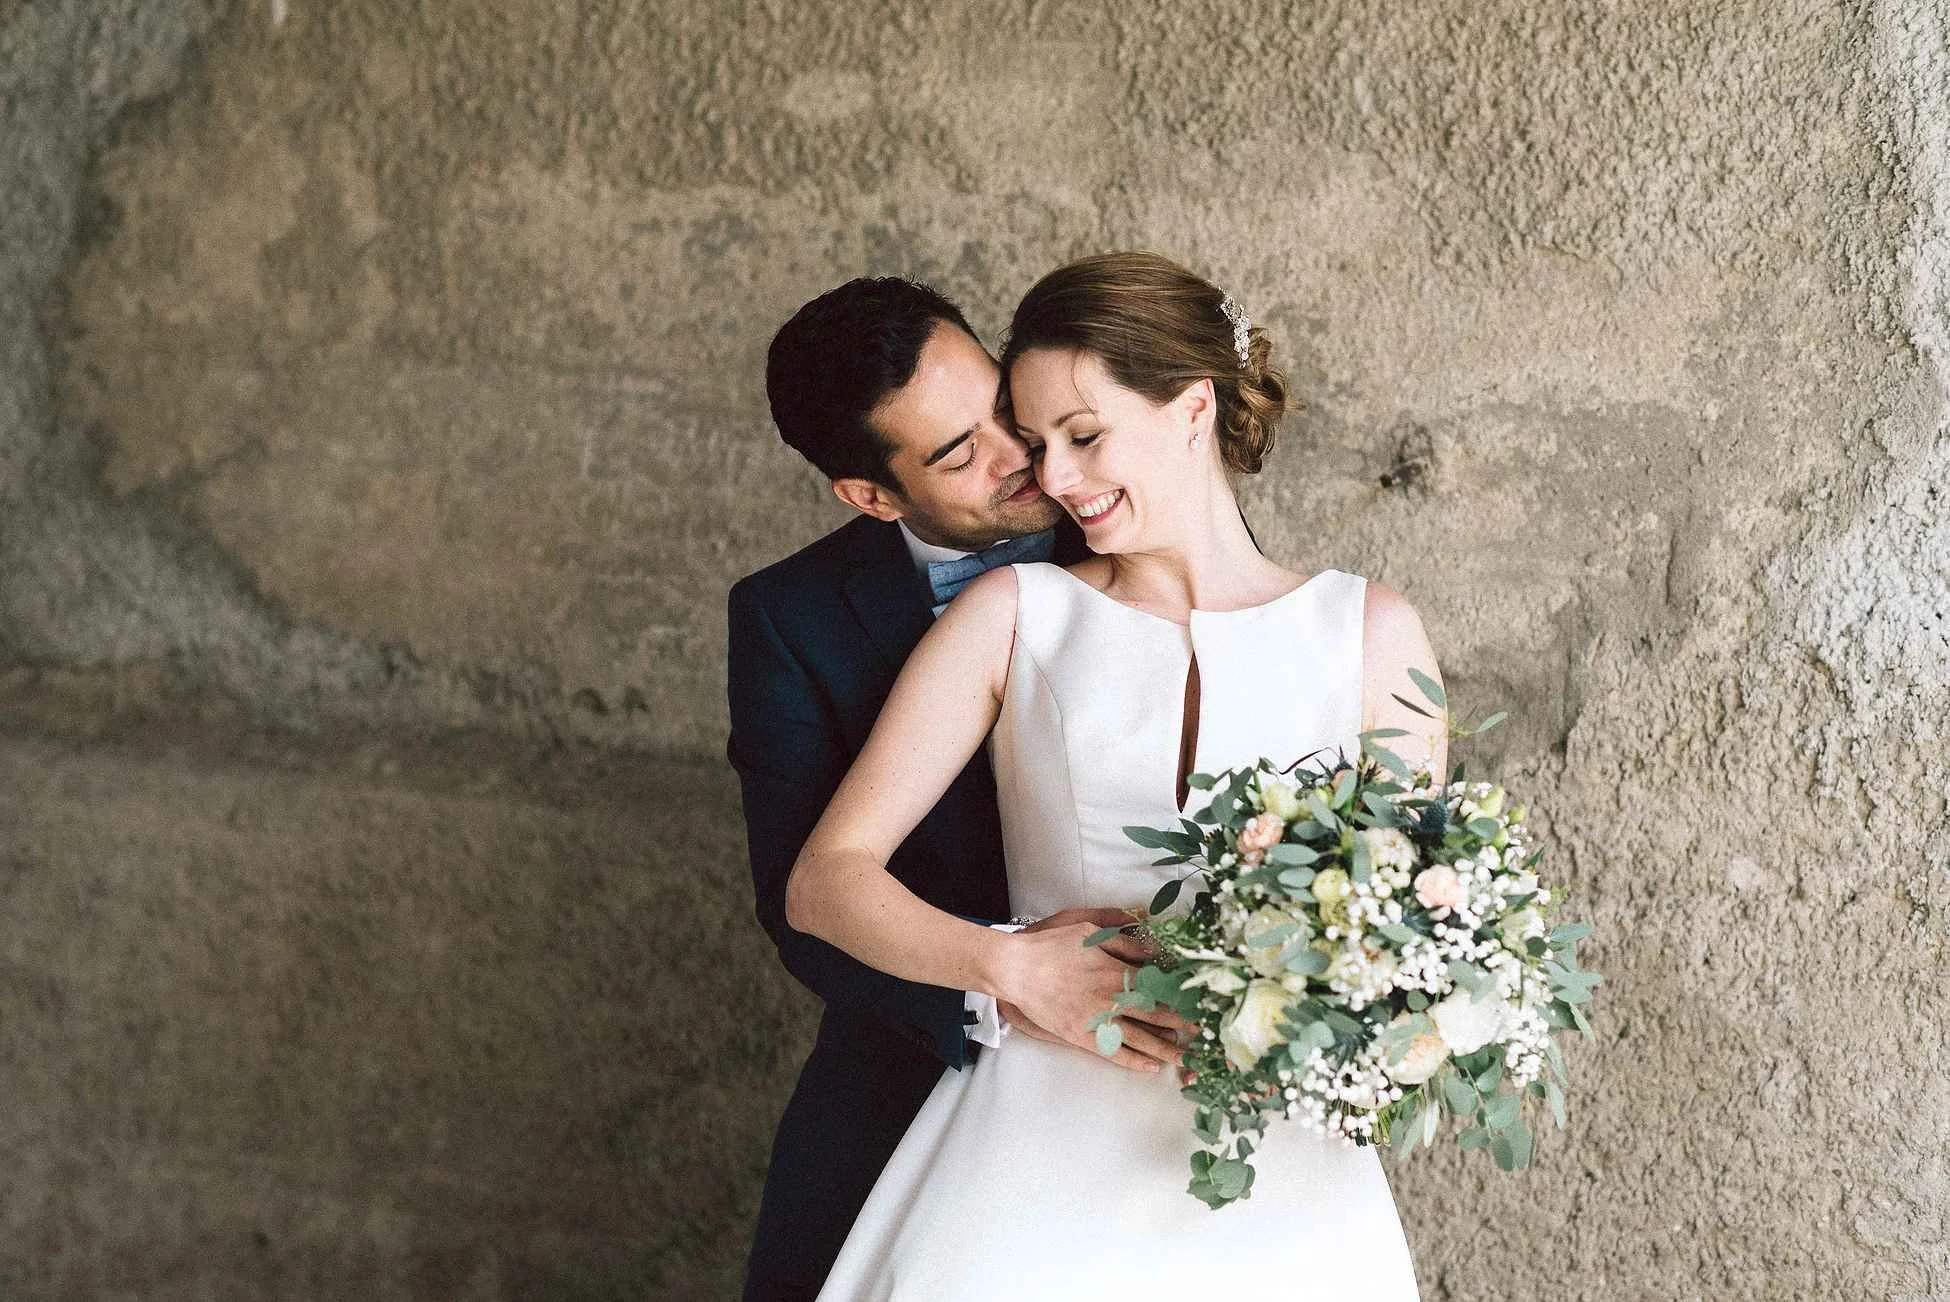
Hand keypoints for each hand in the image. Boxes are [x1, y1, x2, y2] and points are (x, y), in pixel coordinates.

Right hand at [989, 913, 1196, 1072]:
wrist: (1017, 969)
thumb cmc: (1053, 946)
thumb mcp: (1091, 932)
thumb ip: (1124, 942)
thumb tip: (1153, 948)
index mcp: (1116, 972)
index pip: (1159, 987)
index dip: (1183, 997)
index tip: (1202, 1005)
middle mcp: (1111, 999)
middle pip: (1156, 1016)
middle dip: (1183, 1026)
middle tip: (1205, 1036)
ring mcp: (1096, 1021)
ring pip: (1139, 1040)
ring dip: (1164, 1050)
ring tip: (1186, 1060)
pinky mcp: (1080, 1037)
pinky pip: (1112, 1053)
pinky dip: (1133, 1061)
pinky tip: (1150, 1067)